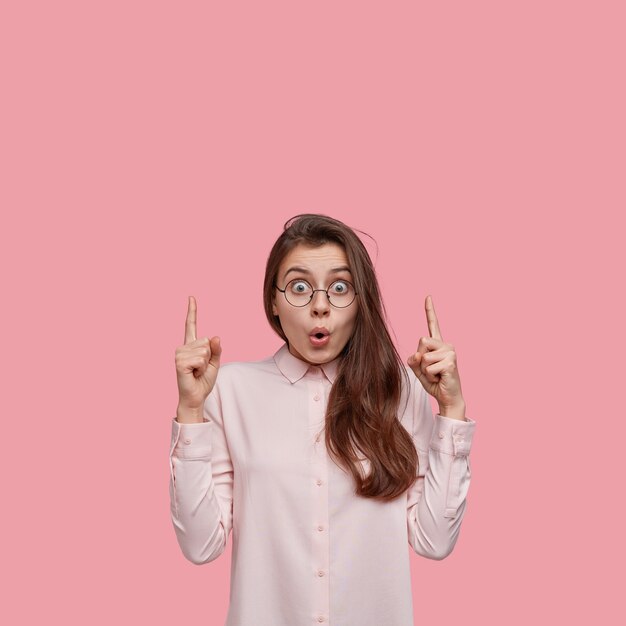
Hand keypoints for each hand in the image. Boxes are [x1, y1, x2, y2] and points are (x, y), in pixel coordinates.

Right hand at [175, 296, 221, 411]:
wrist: (196, 397)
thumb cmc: (203, 380)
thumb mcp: (214, 363)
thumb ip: (216, 349)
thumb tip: (215, 337)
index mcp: (191, 345)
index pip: (191, 325)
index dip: (192, 311)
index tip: (191, 297)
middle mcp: (183, 347)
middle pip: (206, 341)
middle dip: (209, 356)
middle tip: (200, 368)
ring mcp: (179, 353)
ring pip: (204, 350)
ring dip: (205, 363)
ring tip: (196, 371)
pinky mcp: (179, 362)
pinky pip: (200, 358)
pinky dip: (201, 368)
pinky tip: (193, 373)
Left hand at [407, 295, 463, 412]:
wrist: (447, 397)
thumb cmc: (435, 382)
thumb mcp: (419, 370)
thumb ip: (414, 360)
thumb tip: (418, 355)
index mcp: (437, 344)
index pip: (433, 324)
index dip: (430, 310)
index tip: (428, 296)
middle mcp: (446, 345)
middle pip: (421, 341)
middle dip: (420, 358)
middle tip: (431, 370)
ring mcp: (450, 353)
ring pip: (424, 356)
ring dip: (425, 371)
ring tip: (436, 375)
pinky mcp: (451, 362)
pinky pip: (428, 368)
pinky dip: (430, 377)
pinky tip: (440, 379)